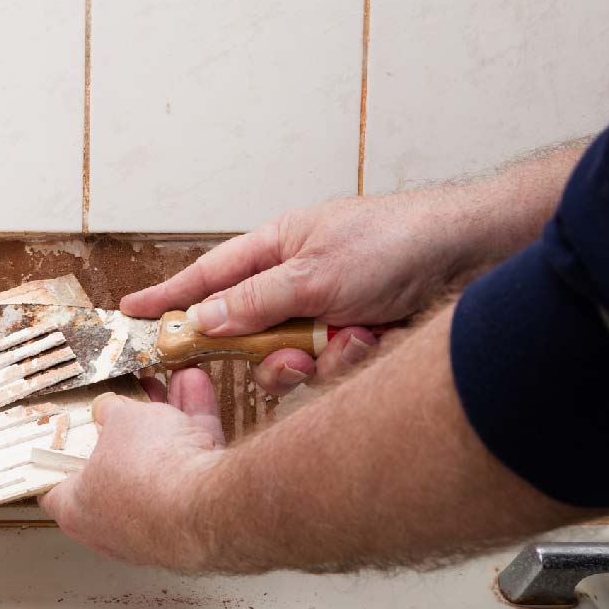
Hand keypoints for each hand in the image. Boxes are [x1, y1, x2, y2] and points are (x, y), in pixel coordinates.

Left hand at [39, 368, 224, 570]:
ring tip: (171, 384)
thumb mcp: (120, 420)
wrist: (206, 504)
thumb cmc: (146, 472)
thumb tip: (109, 408)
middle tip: (133, 399)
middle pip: (116, 468)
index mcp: (79, 510)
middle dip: (129, 427)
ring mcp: (158, 523)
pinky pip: (192, 465)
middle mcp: (115, 525)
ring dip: (168, 420)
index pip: (56, 490)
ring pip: (160, 463)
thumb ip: (112, 412)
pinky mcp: (196, 515)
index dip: (59, 460)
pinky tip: (197, 389)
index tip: (65, 440)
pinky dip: (196, 428)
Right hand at [120, 194, 467, 394]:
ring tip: (354, 337)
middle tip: (291, 356)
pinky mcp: (356, 338)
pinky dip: (352, 359)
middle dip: (272, 353)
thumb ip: (255, 302)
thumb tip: (203, 321)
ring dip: (320, 358)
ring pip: (291, 359)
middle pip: (251, 333)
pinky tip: (378, 339)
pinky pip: (330, 368)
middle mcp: (299, 281)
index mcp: (279, 247)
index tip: (131, 313)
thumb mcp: (316, 273)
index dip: (169, 297)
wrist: (476, 257)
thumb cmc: (399, 240)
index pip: (209, 275)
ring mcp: (328, 312)